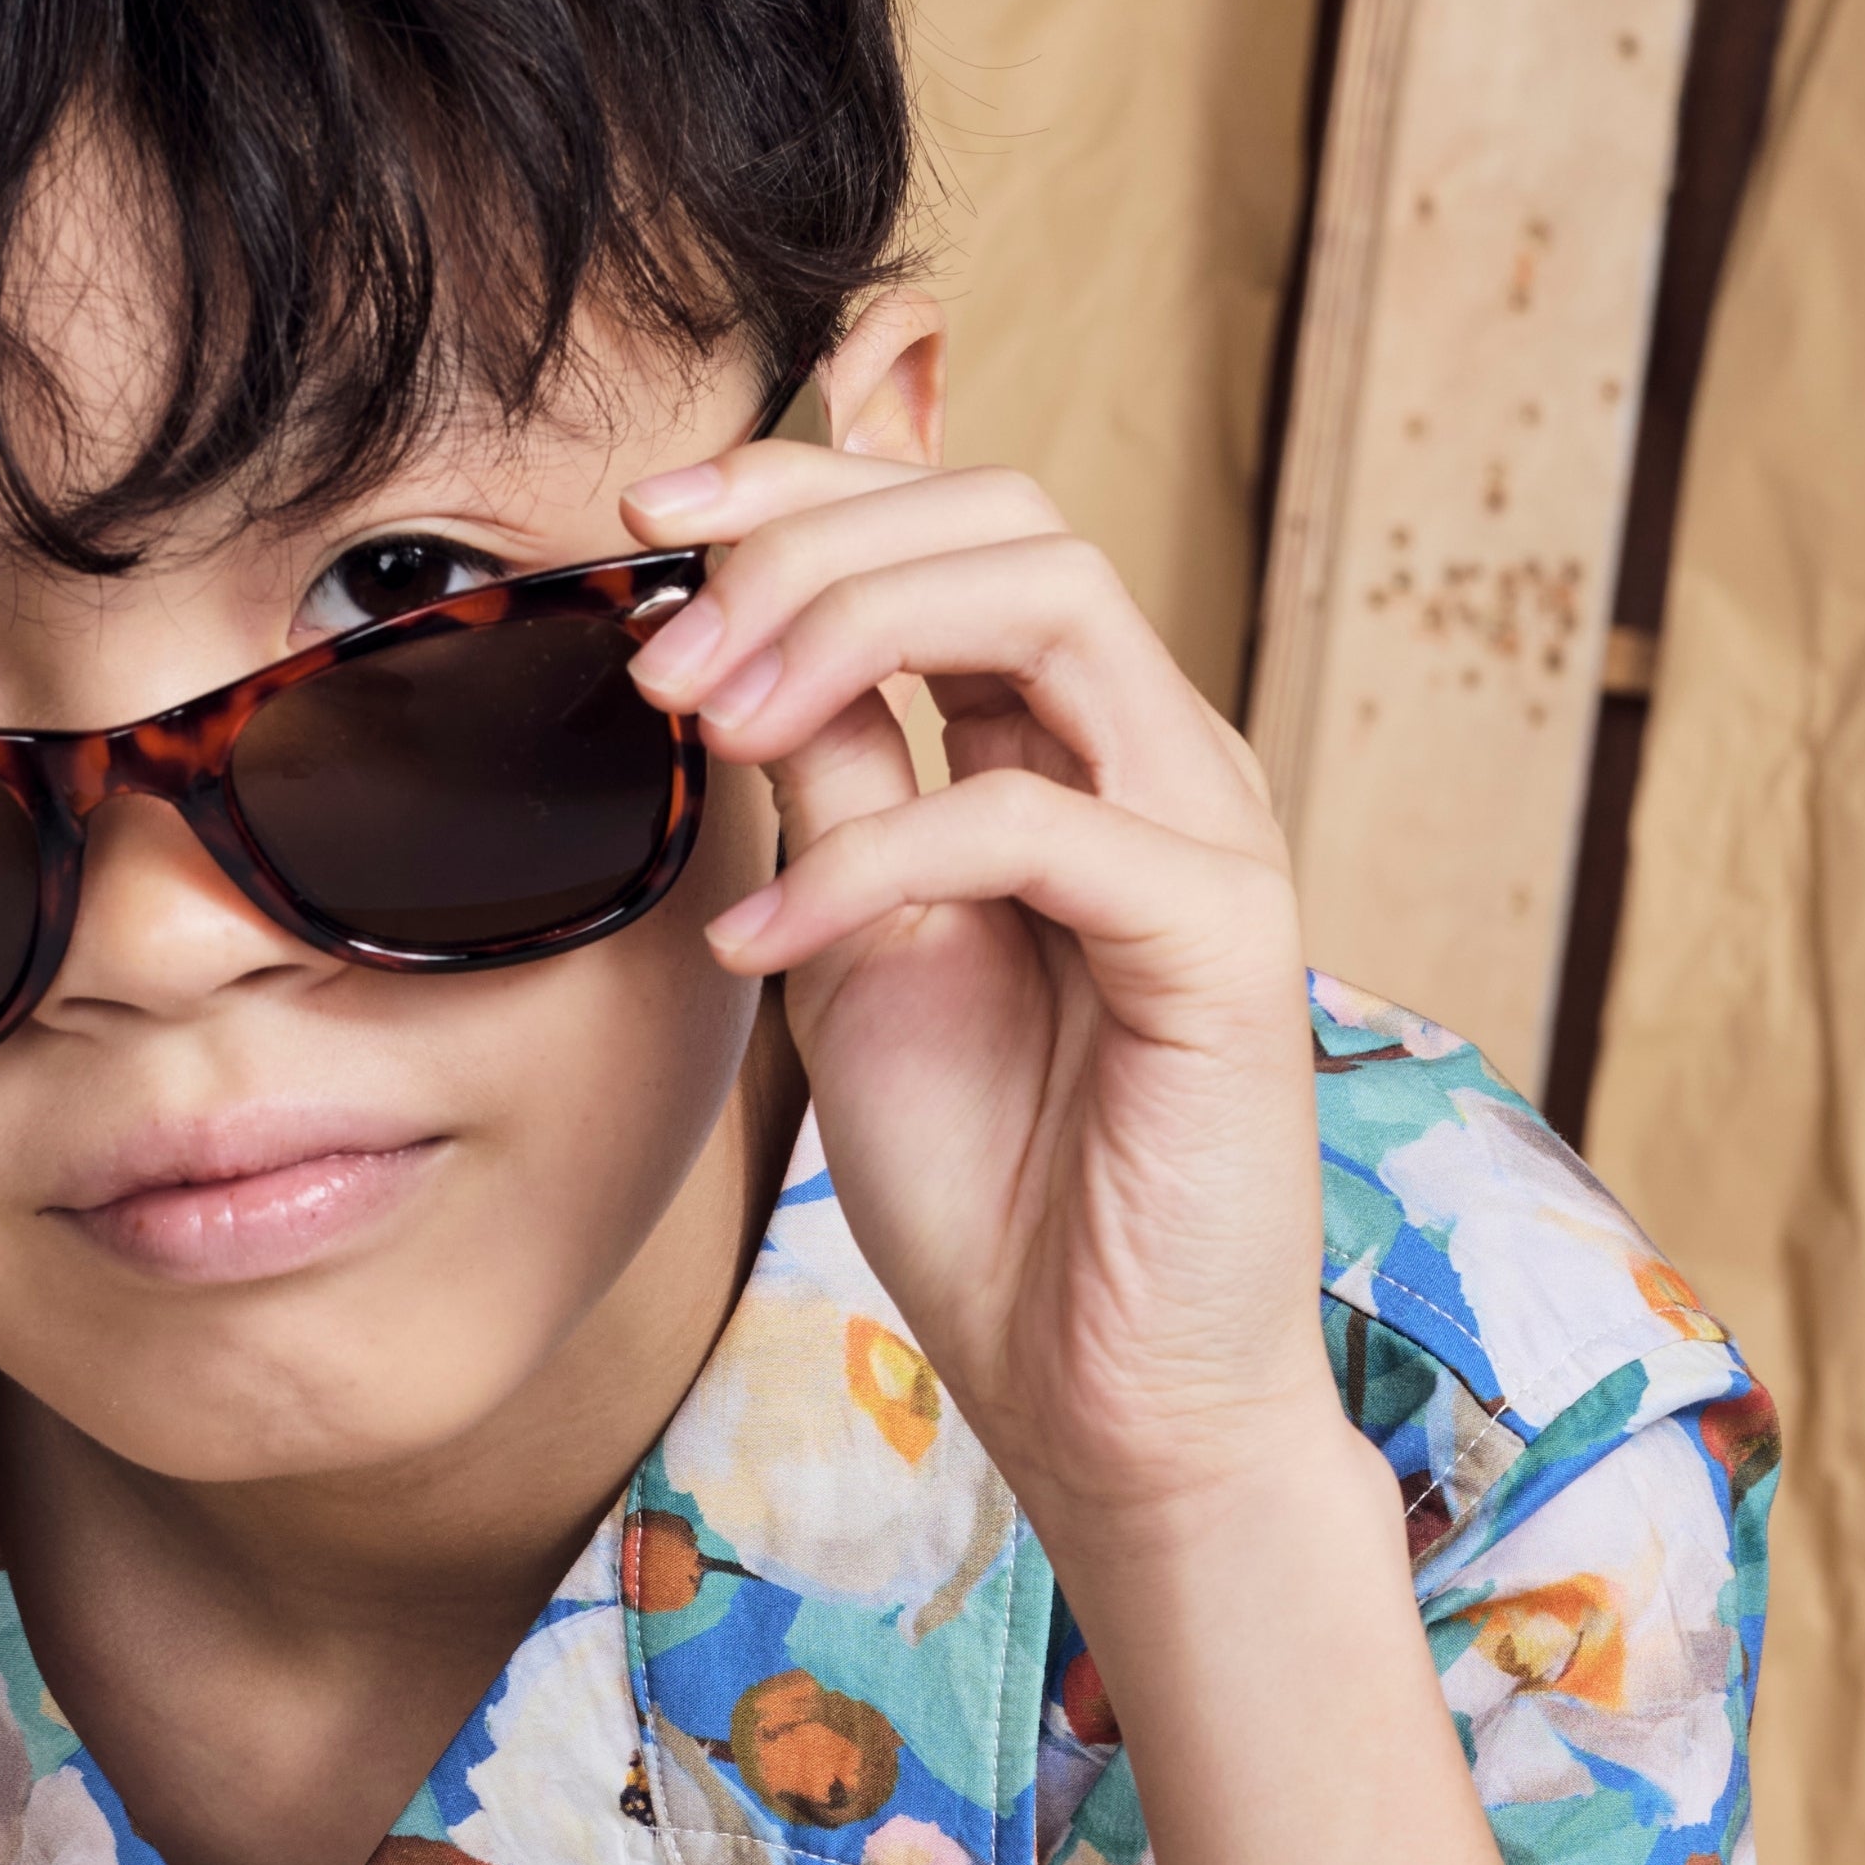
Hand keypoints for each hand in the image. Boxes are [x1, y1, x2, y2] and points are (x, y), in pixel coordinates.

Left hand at [626, 443, 1344, 1556]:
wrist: (1099, 1384)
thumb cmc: (989, 1177)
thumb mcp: (852, 941)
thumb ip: (825, 782)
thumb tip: (725, 632)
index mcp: (1070, 743)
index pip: (959, 522)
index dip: (803, 480)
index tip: (644, 515)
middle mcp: (1156, 754)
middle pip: (1008, 518)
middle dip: (806, 543)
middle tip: (661, 653)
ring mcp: (1206, 833)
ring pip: (1050, 600)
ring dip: (846, 632)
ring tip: (709, 730)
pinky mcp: (1221, 939)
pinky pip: (1033, 821)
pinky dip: (868, 861)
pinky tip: (759, 938)